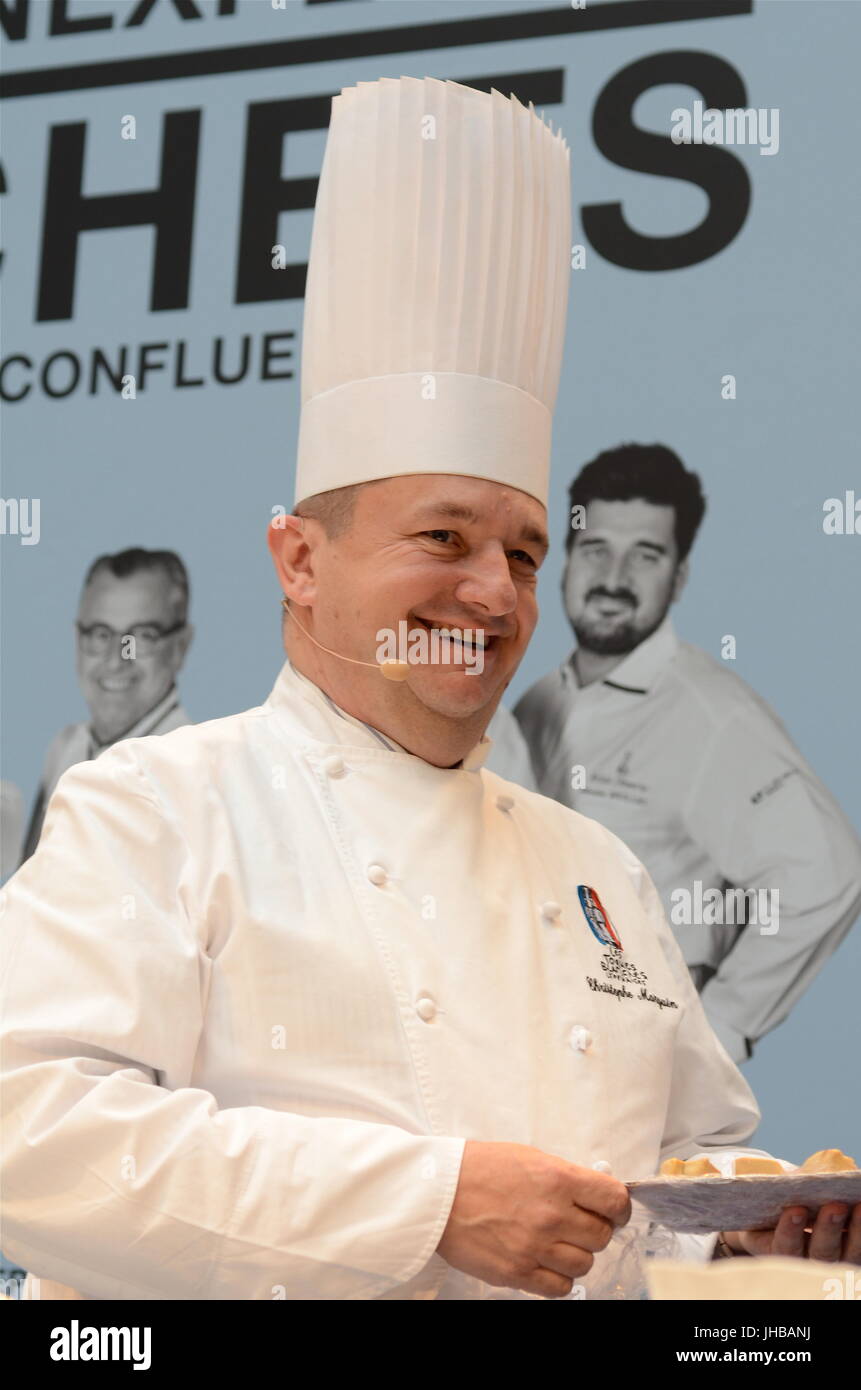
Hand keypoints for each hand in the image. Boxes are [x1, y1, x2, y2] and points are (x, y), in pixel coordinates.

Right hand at [436, 1140, 630, 1297]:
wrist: (437, 1192)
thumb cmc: (479, 1169)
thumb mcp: (529, 1157)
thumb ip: (565, 1177)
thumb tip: (594, 1194)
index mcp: (557, 1178)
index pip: (615, 1200)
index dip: (619, 1207)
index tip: (613, 1210)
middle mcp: (551, 1214)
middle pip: (602, 1236)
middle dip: (595, 1230)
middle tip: (579, 1223)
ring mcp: (534, 1247)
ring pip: (584, 1264)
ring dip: (576, 1254)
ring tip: (557, 1242)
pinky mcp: (517, 1272)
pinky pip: (559, 1287)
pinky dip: (559, 1278)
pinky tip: (546, 1262)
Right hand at [722, 1201, 860, 1262]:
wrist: (793, 1223)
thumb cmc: (775, 1213)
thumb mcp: (768, 1208)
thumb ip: (777, 1199)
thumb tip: (793, 1181)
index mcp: (780, 1252)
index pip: (785, 1247)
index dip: (790, 1231)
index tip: (796, 1209)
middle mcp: (809, 1264)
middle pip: (821, 1254)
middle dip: (828, 1229)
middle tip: (836, 1207)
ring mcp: (836, 1263)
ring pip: (849, 1255)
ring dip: (856, 1231)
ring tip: (860, 1207)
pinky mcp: (852, 1256)